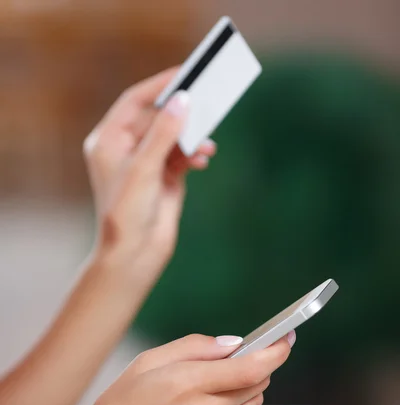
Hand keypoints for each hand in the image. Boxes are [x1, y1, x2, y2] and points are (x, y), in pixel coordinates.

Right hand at [81, 333, 293, 404]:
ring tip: (214, 382)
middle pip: (257, 384)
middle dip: (258, 365)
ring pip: (249, 403)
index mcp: (186, 383)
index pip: (251, 366)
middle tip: (244, 355)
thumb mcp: (149, 361)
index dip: (276, 350)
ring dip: (245, 387)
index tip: (287, 338)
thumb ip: (195, 347)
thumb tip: (232, 345)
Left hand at [83, 69, 216, 295]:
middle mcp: (126, 149)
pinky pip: (182, 154)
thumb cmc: (126, 213)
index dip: (159, 85)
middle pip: (157, 118)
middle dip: (182, 115)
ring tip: (206, 145)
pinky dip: (194, 153)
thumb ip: (164, 133)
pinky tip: (204, 158)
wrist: (134, 254)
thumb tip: (183, 100)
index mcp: (109, 140)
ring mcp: (146, 163)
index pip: (135, 101)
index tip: (184, 72)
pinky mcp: (164, 178)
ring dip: (191, 137)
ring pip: (173, 136)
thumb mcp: (144, 168)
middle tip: (207, 105)